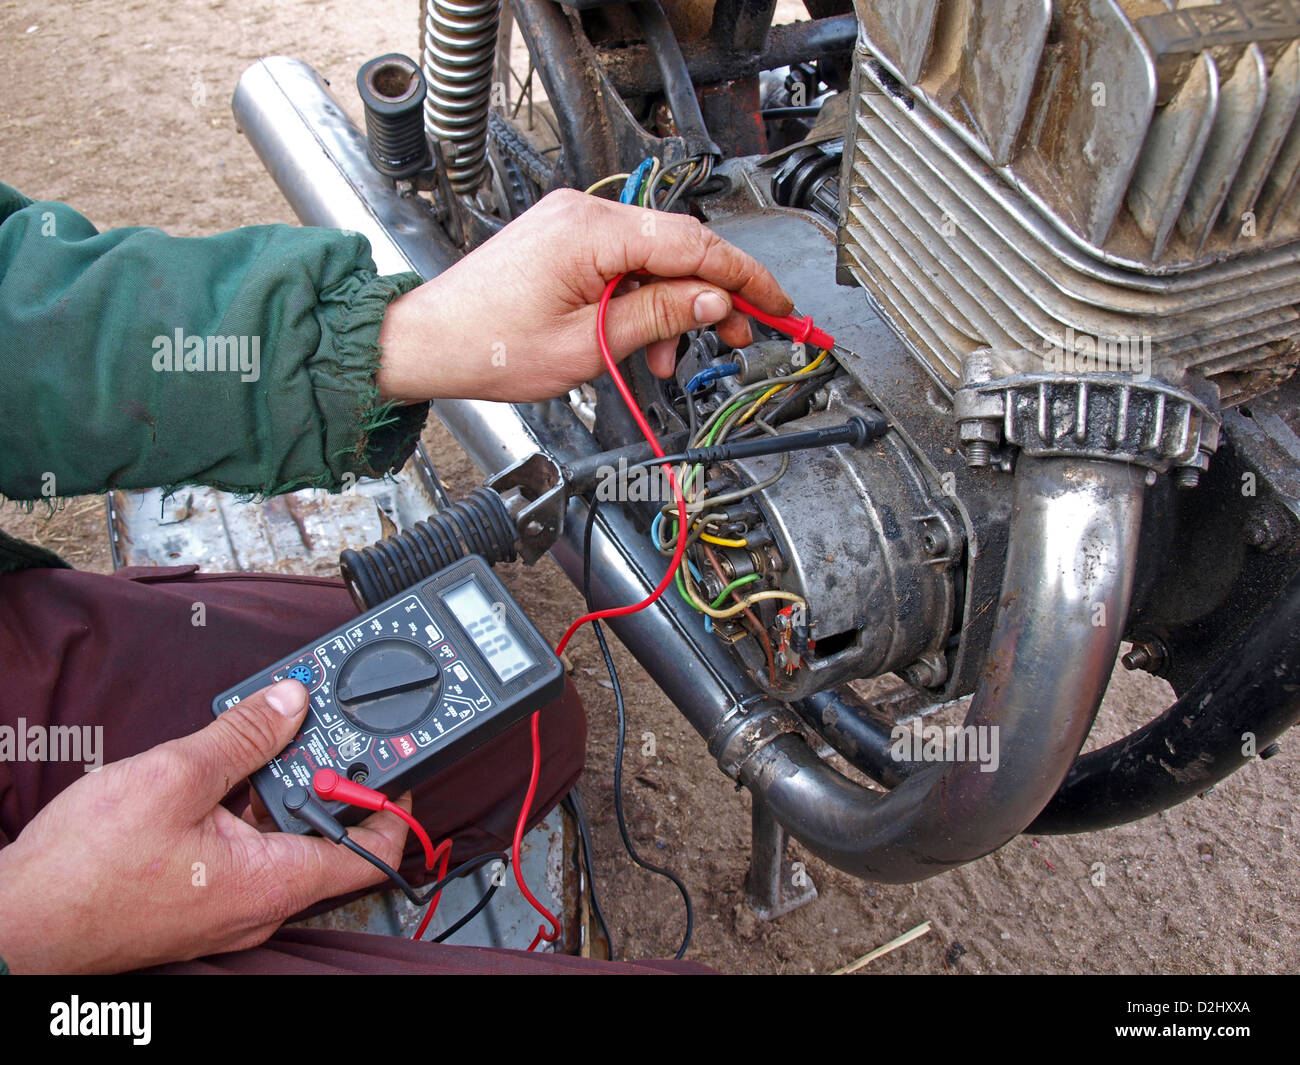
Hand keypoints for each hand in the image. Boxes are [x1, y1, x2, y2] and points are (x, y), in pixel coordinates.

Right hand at [0, 680, 408, 972]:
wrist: (15, 924)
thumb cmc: (84, 872)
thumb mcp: (174, 779)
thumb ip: (242, 737)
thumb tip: (290, 702)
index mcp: (272, 884)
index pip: (368, 853)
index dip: (392, 807)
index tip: (398, 767)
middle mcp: (259, 904)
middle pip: (321, 837)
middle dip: (322, 777)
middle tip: (316, 727)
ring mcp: (226, 905)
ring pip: (275, 840)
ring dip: (275, 788)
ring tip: (264, 735)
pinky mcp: (196, 899)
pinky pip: (239, 850)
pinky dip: (240, 808)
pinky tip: (218, 770)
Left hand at [375, 188, 793, 402]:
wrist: (428, 341)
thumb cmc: (489, 346)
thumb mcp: (590, 344)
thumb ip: (659, 315)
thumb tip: (716, 299)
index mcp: (592, 232)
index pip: (694, 243)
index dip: (744, 278)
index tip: (778, 305)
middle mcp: (584, 213)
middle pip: (679, 246)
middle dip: (713, 296)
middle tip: (742, 338)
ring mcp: (573, 223)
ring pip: (653, 258)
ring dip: (673, 307)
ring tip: (669, 360)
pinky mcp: (564, 239)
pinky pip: (623, 263)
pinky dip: (641, 300)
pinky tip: (642, 341)